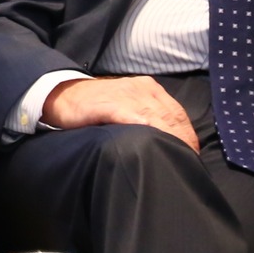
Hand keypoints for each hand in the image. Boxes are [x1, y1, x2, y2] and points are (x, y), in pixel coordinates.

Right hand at [41, 76, 198, 152]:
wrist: (62, 94)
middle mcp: (142, 89)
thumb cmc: (96, 105)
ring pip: (157, 118)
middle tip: (188, 163)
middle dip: (183, 142)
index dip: (188, 136)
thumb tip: (168, 139)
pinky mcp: (109, 104)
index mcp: (149, 88)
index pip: (178, 114)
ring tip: (175, 159)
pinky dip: (145, 129)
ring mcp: (126, 95)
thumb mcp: (127, 104)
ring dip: (170, 139)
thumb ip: (147, 115)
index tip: (192, 155)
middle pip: (172, 118)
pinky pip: (133, 117)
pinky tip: (152, 142)